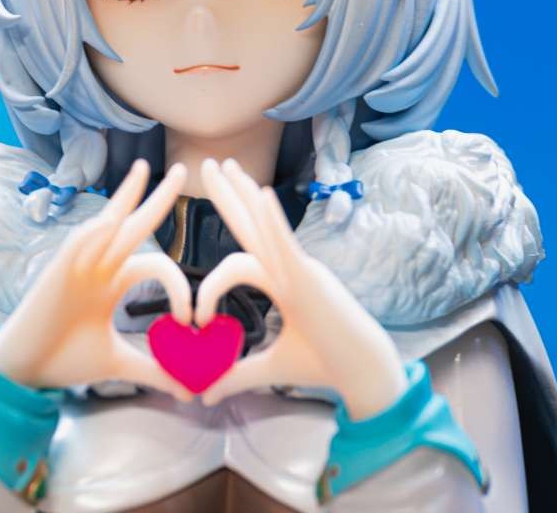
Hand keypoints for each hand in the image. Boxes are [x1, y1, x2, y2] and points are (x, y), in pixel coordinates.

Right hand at [0, 160, 194, 400]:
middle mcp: (97, 266)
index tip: (192, 319)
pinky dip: (92, 234)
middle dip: (157, 198)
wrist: (25, 372)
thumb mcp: (118, 363)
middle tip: (181, 169)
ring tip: (141, 169)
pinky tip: (110, 220)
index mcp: (112, 281)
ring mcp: (77, 266)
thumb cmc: (64, 360)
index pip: (156, 264)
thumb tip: (190, 391)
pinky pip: (75, 246)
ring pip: (106, 223)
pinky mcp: (55, 275)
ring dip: (124, 196)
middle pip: (133, 224)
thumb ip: (154, 370)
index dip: (180, 287)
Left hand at [194, 159, 407, 419]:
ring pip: (266, 225)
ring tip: (226, 166)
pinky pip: (287, 244)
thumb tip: (203, 392)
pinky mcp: (310, 279)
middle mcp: (289, 267)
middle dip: (231, 193)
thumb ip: (236, 376)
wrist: (361, 373)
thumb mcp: (270, 369)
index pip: (238, 261)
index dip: (208, 288)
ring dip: (245, 194)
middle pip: (254, 223)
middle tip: (208, 162)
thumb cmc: (324, 365)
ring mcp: (301, 269)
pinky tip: (264, 194)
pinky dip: (274, 220)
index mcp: (282, 281)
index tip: (195, 319)